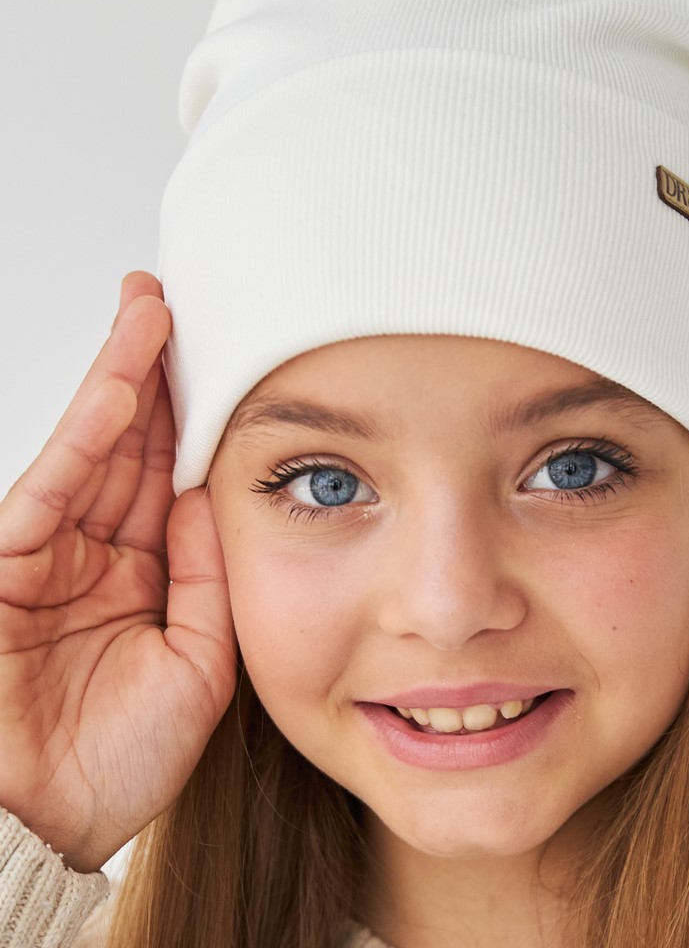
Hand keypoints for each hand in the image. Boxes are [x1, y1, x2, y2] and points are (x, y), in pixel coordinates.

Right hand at [0, 272, 235, 871]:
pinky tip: (120, 385)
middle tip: (180, 299)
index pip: (172, 475)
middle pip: (133, 445)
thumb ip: (206, 572)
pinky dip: (87, 435)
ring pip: (95, 449)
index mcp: (144, 575)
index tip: (226, 355)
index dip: (194, 415)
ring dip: (123, 379)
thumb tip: (219, 492)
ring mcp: (51, 554)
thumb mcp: (199, 659)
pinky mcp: (8, 563)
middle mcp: (97, 553)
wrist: (53, 828)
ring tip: (153, 312)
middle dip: (155, 372)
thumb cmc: (121, 760)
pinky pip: (54, 486)